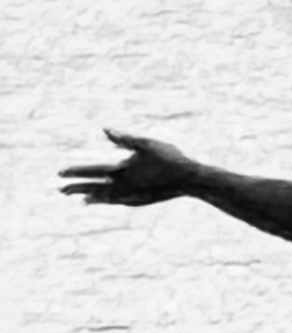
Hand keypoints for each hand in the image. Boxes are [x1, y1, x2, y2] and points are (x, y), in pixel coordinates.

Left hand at [59, 130, 199, 206]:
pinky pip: (118, 202)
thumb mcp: (147, 143)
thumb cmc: (170, 159)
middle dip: (76, 188)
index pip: (93, 171)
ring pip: (106, 198)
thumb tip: (104, 130)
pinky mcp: (141, 201)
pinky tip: (101, 201)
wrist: (190, 180)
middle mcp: (125, 186)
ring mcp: (133, 196)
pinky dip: (106, 201)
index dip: (76, 172)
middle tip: (60, 190)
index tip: (60, 173)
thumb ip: (124, 138)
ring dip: (90, 197)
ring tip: (79, 199)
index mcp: (123, 170)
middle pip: (94, 188)